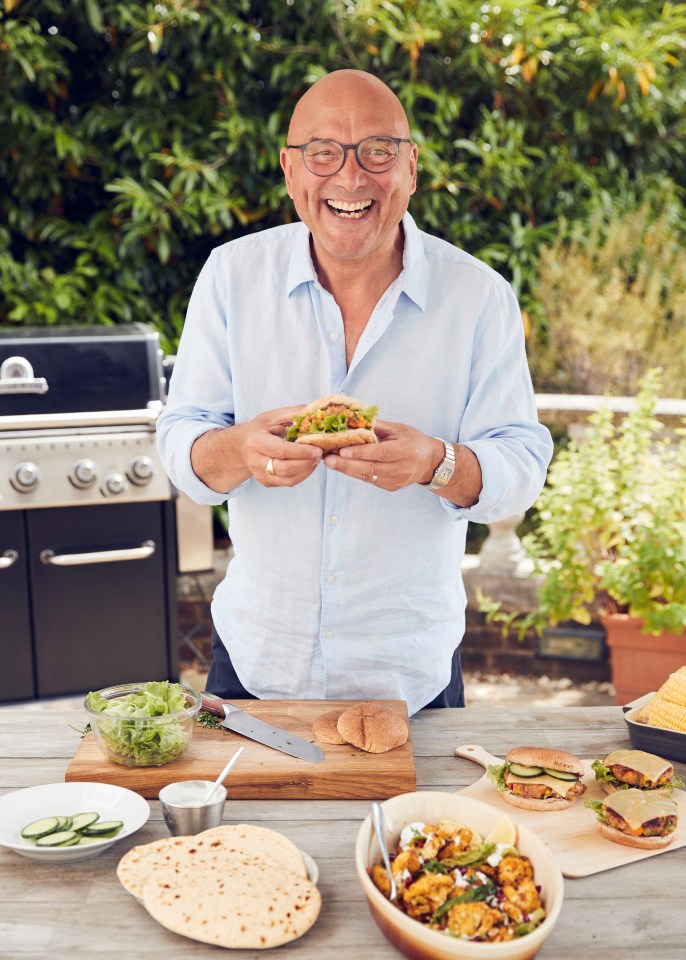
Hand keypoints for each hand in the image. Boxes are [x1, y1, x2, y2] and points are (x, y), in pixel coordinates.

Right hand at [241, 406, 322, 486]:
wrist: (242, 445)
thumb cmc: (261, 428)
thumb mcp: (274, 416)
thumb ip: (293, 414)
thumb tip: (315, 412)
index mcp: (256, 441)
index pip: (280, 450)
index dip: (301, 451)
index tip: (317, 449)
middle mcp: (255, 460)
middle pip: (284, 468)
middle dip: (306, 462)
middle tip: (319, 454)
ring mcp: (259, 474)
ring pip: (288, 479)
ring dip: (307, 470)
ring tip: (315, 459)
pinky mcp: (266, 482)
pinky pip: (288, 483)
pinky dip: (302, 475)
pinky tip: (308, 464)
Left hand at [323, 420, 442, 490]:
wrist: (430, 462)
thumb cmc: (413, 440)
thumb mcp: (399, 429)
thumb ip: (376, 426)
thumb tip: (352, 420)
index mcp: (406, 450)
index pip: (380, 453)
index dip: (360, 453)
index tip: (342, 450)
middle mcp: (402, 468)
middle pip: (370, 468)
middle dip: (346, 464)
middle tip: (328, 459)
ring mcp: (396, 480)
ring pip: (367, 476)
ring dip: (346, 470)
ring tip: (330, 462)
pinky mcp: (391, 487)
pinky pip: (369, 480)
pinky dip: (355, 473)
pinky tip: (342, 466)